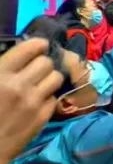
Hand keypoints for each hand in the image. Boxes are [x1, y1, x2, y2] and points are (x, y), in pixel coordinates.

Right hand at [0, 39, 63, 163]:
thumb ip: (2, 68)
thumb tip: (17, 59)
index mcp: (0, 73)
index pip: (31, 48)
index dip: (38, 45)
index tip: (39, 47)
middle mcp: (20, 85)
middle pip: (46, 62)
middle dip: (42, 63)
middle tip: (35, 69)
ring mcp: (34, 102)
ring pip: (56, 77)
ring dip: (49, 78)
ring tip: (40, 83)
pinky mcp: (42, 117)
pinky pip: (54, 97)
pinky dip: (47, 97)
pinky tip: (38, 101)